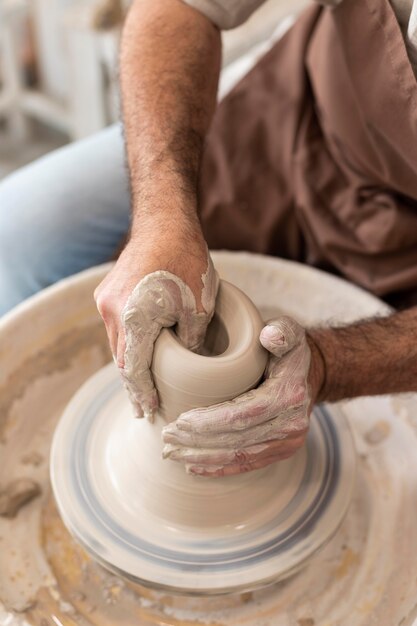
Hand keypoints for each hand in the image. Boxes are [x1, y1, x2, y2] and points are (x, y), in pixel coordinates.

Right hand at [94, 221, 218, 418]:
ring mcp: (106, 300)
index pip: (134, 369)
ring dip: (130, 365)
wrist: (164, 221)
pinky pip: (116, 326)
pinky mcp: (108, 291)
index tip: (148, 411)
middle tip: (143, 410)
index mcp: (133, 318)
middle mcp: (112, 312)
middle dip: (133, 386)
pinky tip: (139, 354)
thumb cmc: (185, 260)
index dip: (142, 393)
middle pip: (121, 359)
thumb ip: (191, 340)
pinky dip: (128, 344)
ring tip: (141, 388)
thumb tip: (188, 361)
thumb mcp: (199, 306)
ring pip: (118, 344)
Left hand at [162, 316, 324, 475]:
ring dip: (202, 458)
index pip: (241, 415)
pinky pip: (247, 465)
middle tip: (166, 437)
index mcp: (288, 396)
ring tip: (172, 453)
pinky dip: (219, 469)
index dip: (208, 422)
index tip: (179, 421)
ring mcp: (288, 443)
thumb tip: (269, 336)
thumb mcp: (289, 331)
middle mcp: (291, 425)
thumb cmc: (287, 349)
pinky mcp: (281, 453)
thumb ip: (281, 330)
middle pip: (236, 440)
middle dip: (197, 442)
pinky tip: (194, 468)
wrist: (309, 374)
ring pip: (238, 456)